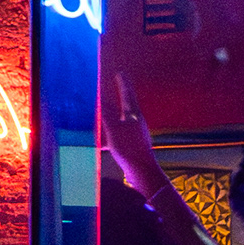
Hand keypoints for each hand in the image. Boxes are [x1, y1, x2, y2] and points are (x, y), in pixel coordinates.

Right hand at [98, 69, 167, 199]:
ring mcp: (137, 133)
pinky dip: (114, 128)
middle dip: (122, 95)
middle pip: (128, 104)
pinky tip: (107, 136)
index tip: (120, 73)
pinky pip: (122, 131)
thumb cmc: (128, 148)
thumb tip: (101, 98)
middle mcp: (137, 122)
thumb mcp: (114, 129)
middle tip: (117, 84)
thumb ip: (107, 113)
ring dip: (117, 111)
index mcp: (134, 115)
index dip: (123, 83)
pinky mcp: (134, 144)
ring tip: (110, 107)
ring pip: (125, 118)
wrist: (142, 171)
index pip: (127, 94)